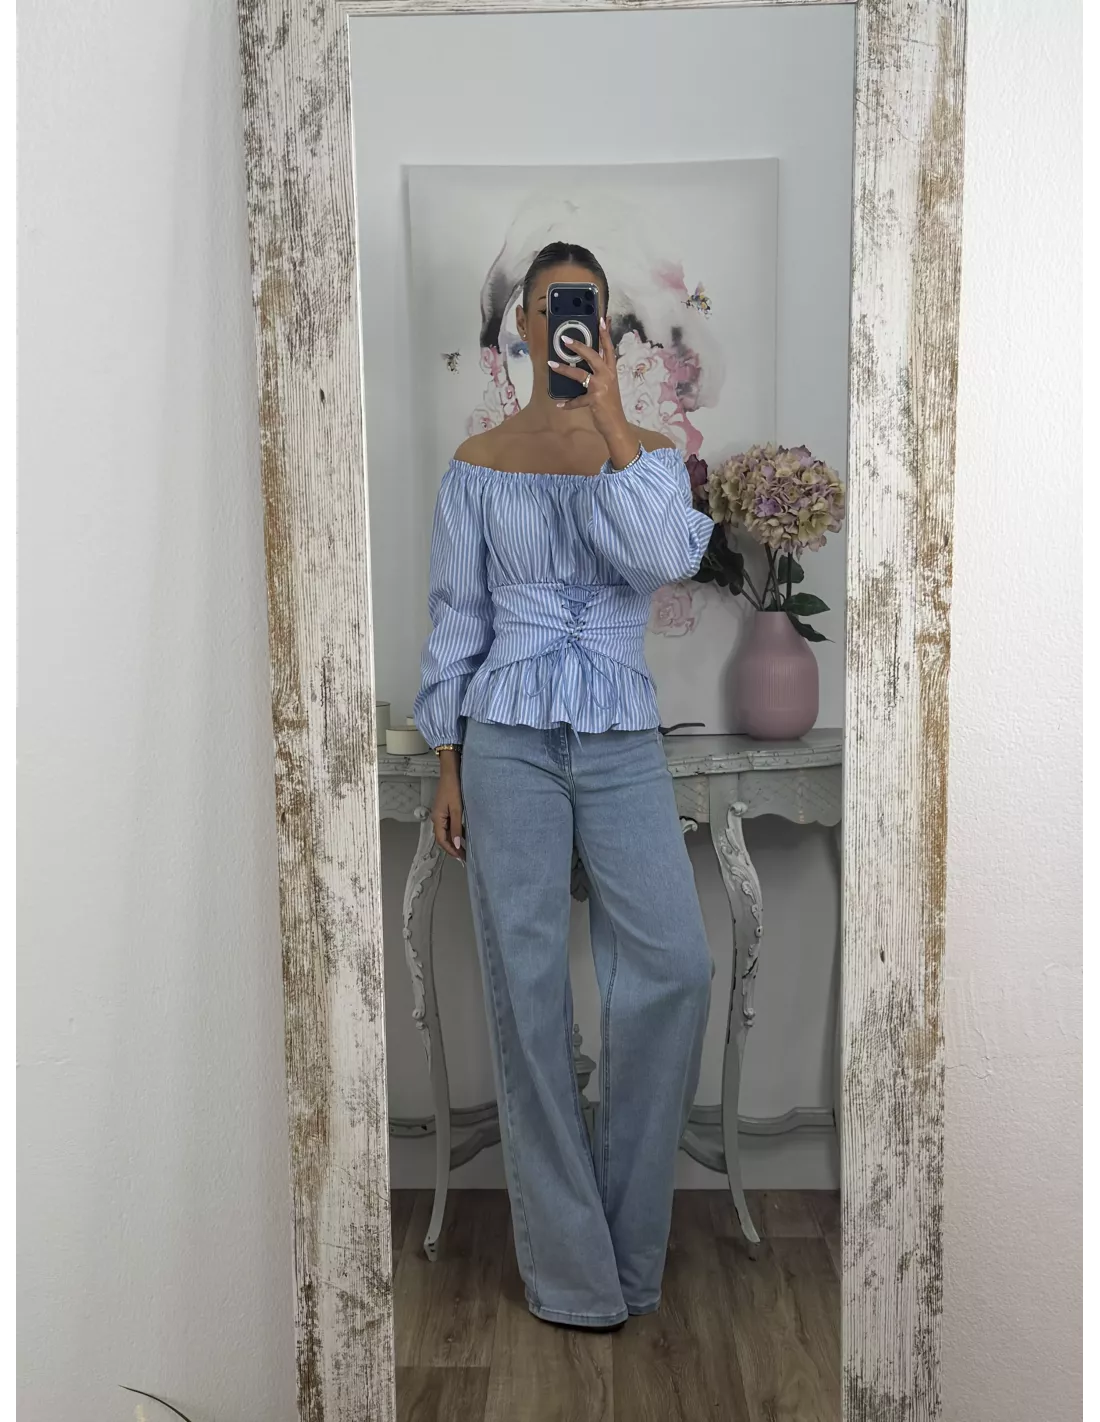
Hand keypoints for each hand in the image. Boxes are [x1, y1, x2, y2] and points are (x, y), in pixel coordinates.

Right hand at [431, 766, 464, 860]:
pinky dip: (456, 832)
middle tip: (465, 856)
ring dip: (455, 841)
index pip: (442, 840)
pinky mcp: (446, 810)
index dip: (451, 850)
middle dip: (453, 848)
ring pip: (447, 832)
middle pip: (443, 838)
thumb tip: (456, 845)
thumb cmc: (453, 788)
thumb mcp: (457, 809)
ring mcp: (441, 814)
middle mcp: (437, 818)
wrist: (451, 772)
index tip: (461, 857)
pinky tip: (465, 835)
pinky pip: (450, 825)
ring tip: (466, 848)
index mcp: (437, 819)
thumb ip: (456, 828)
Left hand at [549, 318, 636, 468]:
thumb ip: (599, 374)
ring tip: (551, 364)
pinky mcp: (594, 399)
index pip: (609, 348)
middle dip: (578, 346)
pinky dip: (568, 403)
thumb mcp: (608, 386)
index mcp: (611, 371)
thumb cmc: (610, 405)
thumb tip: (584, 366)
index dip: (605, 334)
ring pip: (580, 374)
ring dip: (564, 369)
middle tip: (565, 339)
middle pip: (593, 355)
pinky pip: (577, 400)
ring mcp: (601, 387)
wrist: (616, 425)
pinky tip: (559, 404)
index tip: (601, 319)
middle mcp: (608, 375)